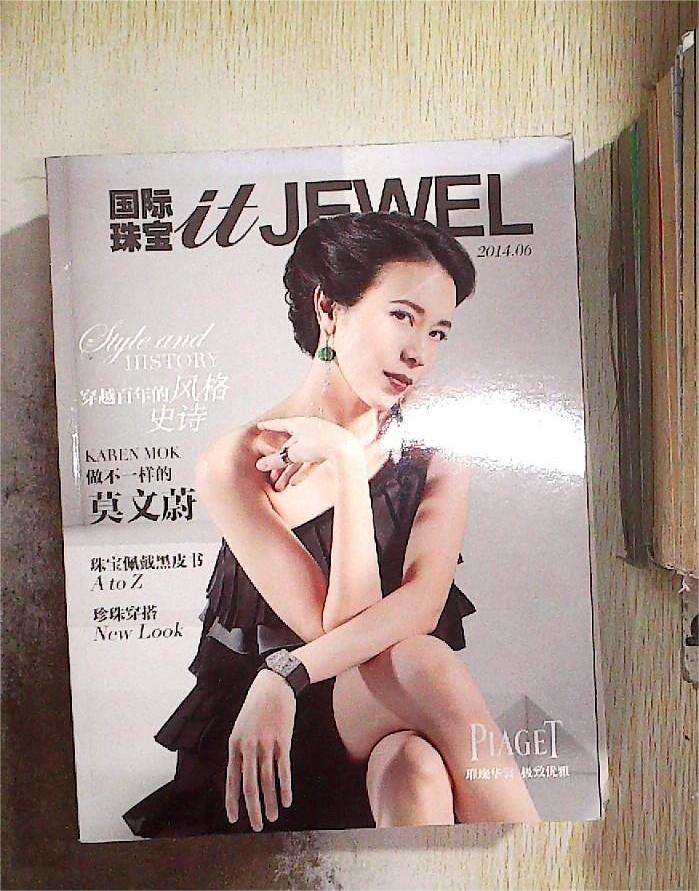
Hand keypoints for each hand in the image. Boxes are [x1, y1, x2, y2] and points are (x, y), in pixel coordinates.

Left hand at [226, 668, 295, 831]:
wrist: (274, 684)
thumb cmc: (256, 705)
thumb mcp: (241, 726)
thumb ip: (240, 749)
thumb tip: (240, 773)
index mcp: (235, 744)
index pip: (231, 779)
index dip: (232, 801)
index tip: (234, 819)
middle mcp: (248, 746)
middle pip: (250, 784)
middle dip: (253, 808)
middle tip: (256, 826)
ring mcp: (266, 744)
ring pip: (267, 780)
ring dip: (270, 802)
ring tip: (272, 817)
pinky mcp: (283, 741)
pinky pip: (283, 769)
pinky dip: (285, 787)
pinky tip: (287, 800)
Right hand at [255, 416, 361, 490]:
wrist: (346, 450)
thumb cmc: (322, 444)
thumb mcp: (294, 453)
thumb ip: (276, 460)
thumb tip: (260, 465)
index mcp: (300, 424)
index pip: (280, 425)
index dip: (269, 427)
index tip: (260, 426)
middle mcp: (310, 430)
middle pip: (290, 447)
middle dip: (280, 463)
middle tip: (271, 476)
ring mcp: (320, 441)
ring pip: (300, 458)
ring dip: (290, 472)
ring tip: (281, 486)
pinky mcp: (328, 452)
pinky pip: (311, 463)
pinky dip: (303, 472)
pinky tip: (295, 482)